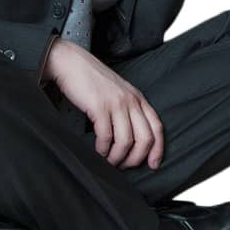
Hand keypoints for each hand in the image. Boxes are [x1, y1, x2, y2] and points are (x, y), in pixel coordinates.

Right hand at [45, 39, 163, 169]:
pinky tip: (98, 152)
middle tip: (124, 166)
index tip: (153, 164)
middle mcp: (131, 100)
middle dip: (136, 158)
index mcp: (138, 98)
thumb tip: (131, 140)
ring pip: (126, 141)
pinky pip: (106, 137)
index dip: (158, 149)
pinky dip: (103, 150)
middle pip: (145, 138)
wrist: (71, 63)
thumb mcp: (118, 92)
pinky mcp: (99, 106)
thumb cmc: (92, 81)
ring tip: (109, 162)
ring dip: (118, 158)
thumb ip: (128, 109)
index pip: (157, 127)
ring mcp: (116, 103)